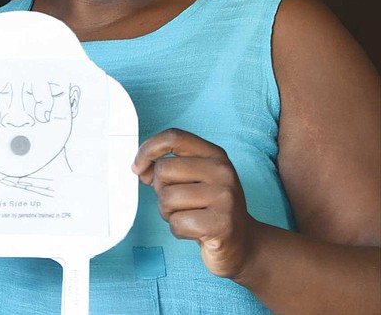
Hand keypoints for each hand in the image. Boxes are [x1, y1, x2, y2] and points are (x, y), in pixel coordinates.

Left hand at [132, 128, 256, 278]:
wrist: (244, 245)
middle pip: (163, 170)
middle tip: (179, 202)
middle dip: (161, 190)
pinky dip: (178, 230)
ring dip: (169, 213)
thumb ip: (170, 168)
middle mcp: (222, 171)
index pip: (174, 137)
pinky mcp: (221, 224)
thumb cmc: (211, 209)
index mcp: (214, 154)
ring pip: (166, 198)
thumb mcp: (195, 179)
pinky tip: (195, 231)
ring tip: (189, 216)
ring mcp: (224, 197)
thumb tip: (140, 168)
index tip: (137, 166)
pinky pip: (177, 223)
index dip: (149, 148)